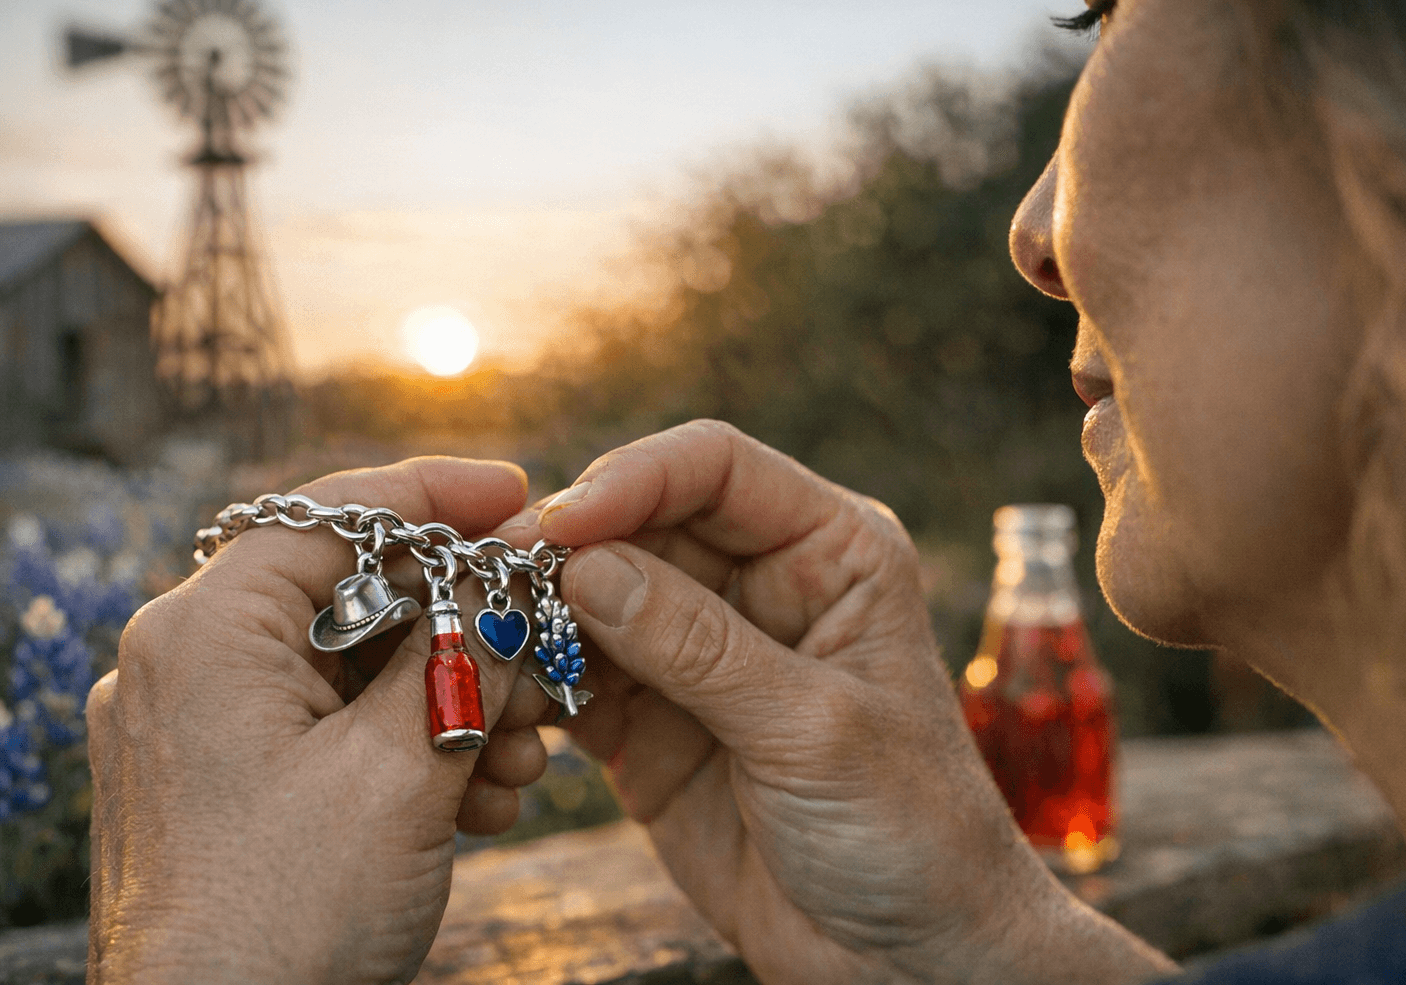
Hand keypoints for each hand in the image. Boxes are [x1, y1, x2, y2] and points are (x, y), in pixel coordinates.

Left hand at [87, 458, 552, 983]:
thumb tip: (513, 580)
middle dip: (459, 631)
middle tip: (541, 651)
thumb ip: (463, 654)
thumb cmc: (284, 922)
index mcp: (202, 634)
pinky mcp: (222, 793)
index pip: (329, 515)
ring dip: (448, 705)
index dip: (435, 497)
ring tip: (520, 758)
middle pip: (350, 599)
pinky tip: (476, 800)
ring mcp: (199, 735)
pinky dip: (406, 753)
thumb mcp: (400, 771)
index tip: (519, 495)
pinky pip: (329, 737)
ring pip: (351, 675)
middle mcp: (185, 669)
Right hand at [539, 421, 1173, 984]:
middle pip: (641, 522)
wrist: (905, 956)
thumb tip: (587, 565)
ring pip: (597, 595)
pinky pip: (579, 674)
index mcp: (831, 551)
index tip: (564, 522)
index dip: (634, 477)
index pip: (718, 469)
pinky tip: (515, 697)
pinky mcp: (651, 719)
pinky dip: (541, 679)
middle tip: (496, 580)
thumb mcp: (813, 728)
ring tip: (494, 641)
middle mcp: (761, 583)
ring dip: (544, 613)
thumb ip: (701, 647)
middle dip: (570, 547)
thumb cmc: (910, 827)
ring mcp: (700, 651)